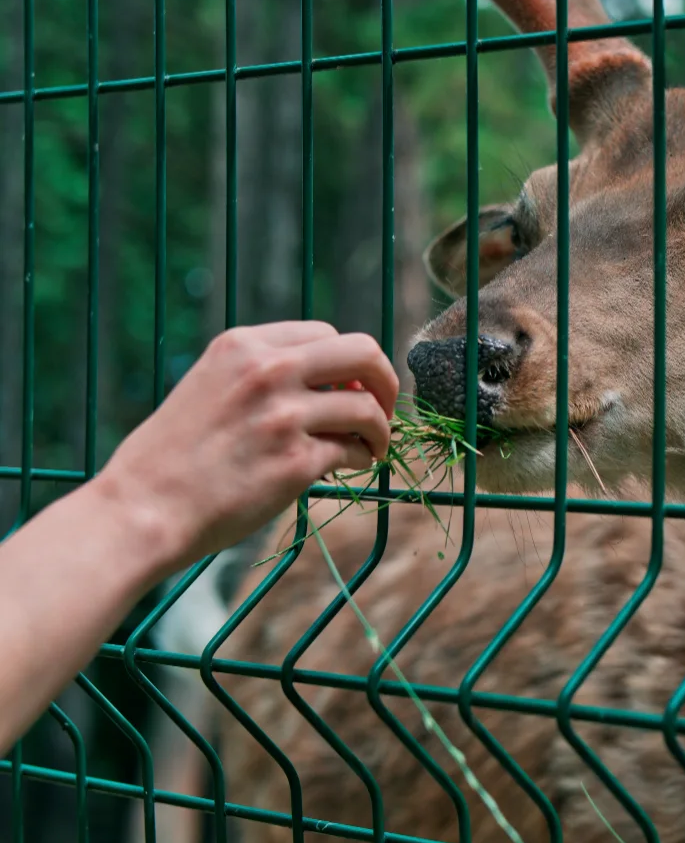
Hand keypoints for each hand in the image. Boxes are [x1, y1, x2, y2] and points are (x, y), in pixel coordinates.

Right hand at [94, 321, 398, 572]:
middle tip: (384, 408)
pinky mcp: (295, 461)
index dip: (347, 363)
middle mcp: (268, 370)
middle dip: (384, 381)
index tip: (350, 386)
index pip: (325, 333)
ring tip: (370, 447)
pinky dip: (362, 458)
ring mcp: (284, 415)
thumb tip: (330, 382)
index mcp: (244, 345)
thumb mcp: (209, 385)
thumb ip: (261, 374)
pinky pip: (353, 450)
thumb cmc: (172, 457)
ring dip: (379, 430)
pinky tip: (352, 467)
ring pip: (367, 408)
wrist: (142, 508)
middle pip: (362, 353)